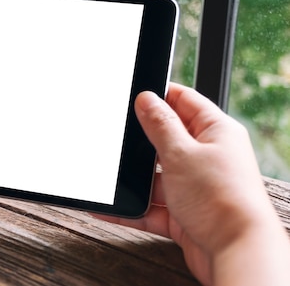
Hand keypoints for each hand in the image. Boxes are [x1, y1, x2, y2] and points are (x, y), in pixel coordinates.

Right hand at [98, 83, 289, 285]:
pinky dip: (134, 208)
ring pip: (156, 175)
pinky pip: (153, 205)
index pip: (184, 101)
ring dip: (136, 180)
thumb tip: (146, 98)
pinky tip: (113, 208)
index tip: (133, 95)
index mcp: (216, 131)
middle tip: (118, 137)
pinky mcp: (185, 213)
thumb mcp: (181, 153)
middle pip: (166, 139)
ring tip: (112, 177)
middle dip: (141, 142)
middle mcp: (208, 157)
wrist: (237, 253)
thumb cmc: (222, 200)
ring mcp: (195, 186)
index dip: (158, 95)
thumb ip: (160, 124)